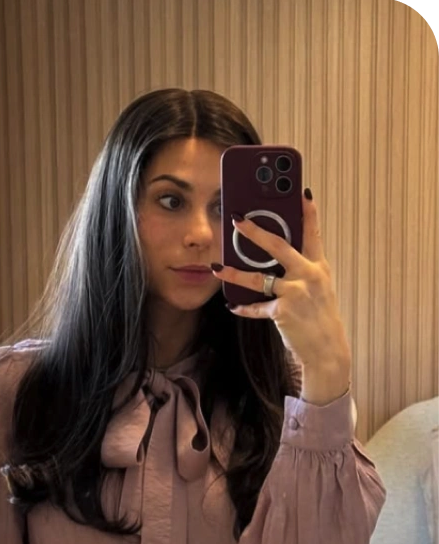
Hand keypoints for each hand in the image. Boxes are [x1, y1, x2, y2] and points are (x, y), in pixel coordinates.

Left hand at [211, 191, 351, 370]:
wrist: (327, 351)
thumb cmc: (320, 318)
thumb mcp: (318, 289)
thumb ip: (302, 270)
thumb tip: (277, 256)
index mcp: (319, 267)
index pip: (313, 234)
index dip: (308, 212)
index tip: (301, 192)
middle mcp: (309, 276)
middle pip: (279, 246)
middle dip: (256, 231)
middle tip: (238, 219)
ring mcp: (296, 293)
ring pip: (259, 278)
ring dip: (234, 272)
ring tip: (216, 267)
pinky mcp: (283, 312)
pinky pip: (257, 307)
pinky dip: (243, 308)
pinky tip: (232, 306)